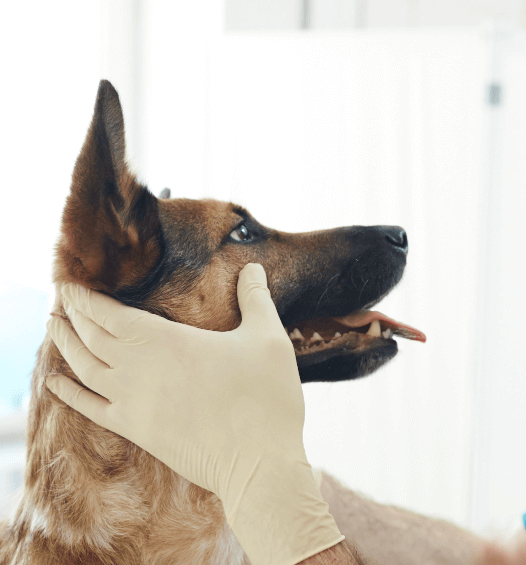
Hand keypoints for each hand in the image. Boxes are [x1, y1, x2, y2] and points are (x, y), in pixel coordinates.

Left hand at [45, 263, 343, 564]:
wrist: (257, 461)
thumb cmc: (266, 397)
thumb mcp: (269, 338)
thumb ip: (256, 298)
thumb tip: (253, 267)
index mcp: (167, 341)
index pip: (111, 313)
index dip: (86, 297)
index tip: (71, 283)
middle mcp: (139, 369)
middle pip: (91, 336)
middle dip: (73, 315)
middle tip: (61, 298)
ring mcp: (133, 402)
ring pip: (84, 368)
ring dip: (65, 344)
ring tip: (53, 326)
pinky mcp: (136, 429)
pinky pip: (89, 408)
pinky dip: (68, 393)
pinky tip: (54, 382)